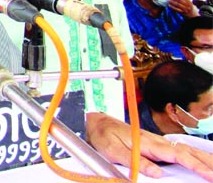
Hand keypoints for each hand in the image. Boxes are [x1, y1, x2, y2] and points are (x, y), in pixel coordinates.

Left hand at [86, 112, 212, 180]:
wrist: (97, 123)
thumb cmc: (103, 136)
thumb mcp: (113, 150)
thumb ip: (135, 161)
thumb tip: (157, 173)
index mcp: (149, 143)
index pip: (178, 155)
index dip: (196, 165)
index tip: (209, 175)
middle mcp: (156, 141)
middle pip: (188, 151)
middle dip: (207, 162)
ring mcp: (158, 142)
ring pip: (186, 150)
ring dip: (204, 158)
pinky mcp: (156, 146)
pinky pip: (180, 151)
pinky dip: (194, 155)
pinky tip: (202, 160)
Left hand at [168, 0, 198, 17]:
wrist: (194, 16)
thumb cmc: (191, 9)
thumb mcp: (190, 4)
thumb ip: (185, 1)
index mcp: (189, 2)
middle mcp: (188, 5)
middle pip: (180, 0)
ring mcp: (185, 9)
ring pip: (178, 4)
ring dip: (172, 2)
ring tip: (169, 0)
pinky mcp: (183, 13)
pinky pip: (177, 9)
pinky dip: (172, 7)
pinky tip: (169, 5)